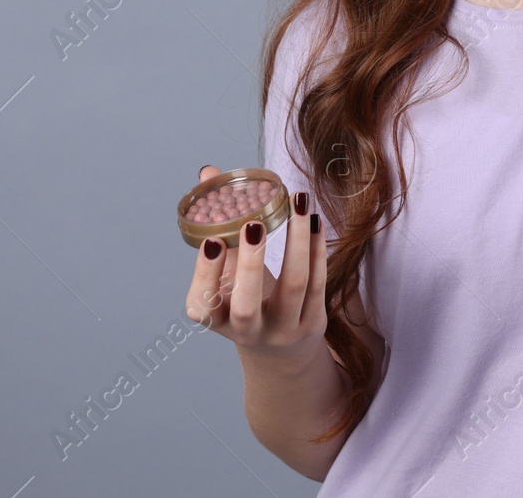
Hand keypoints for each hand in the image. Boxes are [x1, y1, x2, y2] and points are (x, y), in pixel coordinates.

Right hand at [185, 165, 327, 366]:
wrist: (279, 349)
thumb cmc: (245, 298)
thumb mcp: (226, 272)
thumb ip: (217, 225)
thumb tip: (209, 172)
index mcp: (216, 319)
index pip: (203, 305)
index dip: (205, 274)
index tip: (212, 239)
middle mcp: (248, 330)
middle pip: (247, 306)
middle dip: (250, 263)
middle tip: (253, 222)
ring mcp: (283, 329)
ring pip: (294, 286)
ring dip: (297, 240)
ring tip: (297, 202)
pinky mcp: (313, 322)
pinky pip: (319, 281)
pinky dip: (316, 247)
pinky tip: (313, 219)